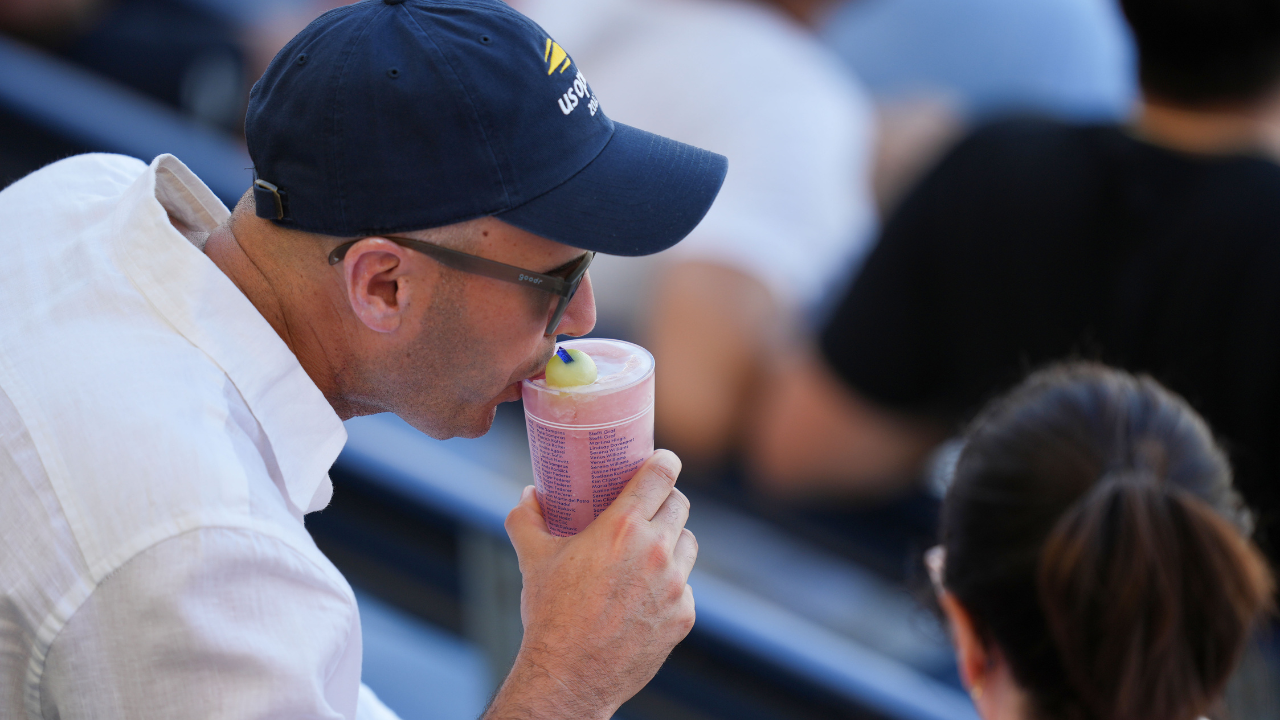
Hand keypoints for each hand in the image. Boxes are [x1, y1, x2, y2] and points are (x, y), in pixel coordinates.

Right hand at [485, 450, 697, 719]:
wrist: (568, 677)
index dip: (665, 462)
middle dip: (666, 501)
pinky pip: (686, 587)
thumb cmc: (549, 614)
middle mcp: (656, 550)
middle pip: (680, 505)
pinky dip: (671, 586)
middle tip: (648, 508)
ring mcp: (675, 585)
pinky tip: (646, 595)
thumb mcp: (532, 559)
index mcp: (622, 527)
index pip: (662, 474)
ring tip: (648, 552)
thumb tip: (528, 495)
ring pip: (688, 545)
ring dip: (672, 542)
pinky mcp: (685, 615)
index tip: (662, 462)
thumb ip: (527, 519)